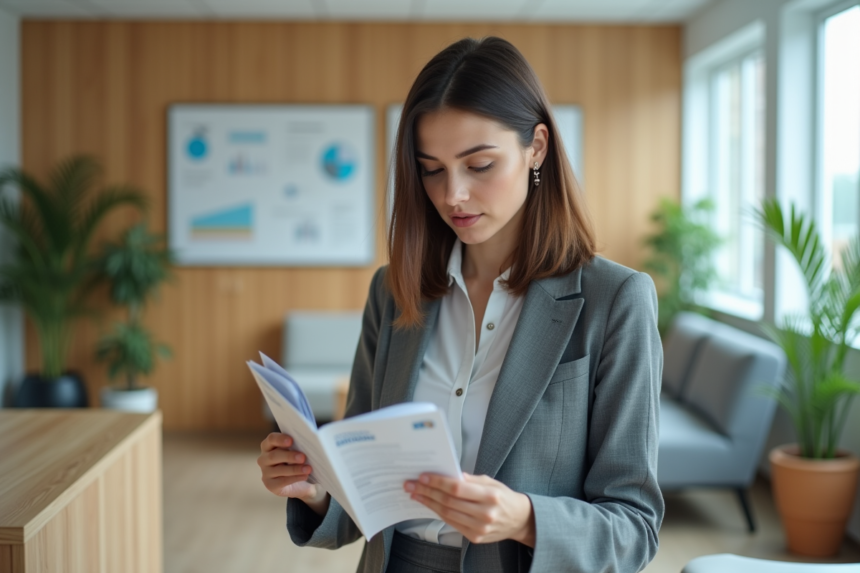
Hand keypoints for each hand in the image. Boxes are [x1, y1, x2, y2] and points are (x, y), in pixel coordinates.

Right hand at [257, 432, 321, 502]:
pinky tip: (304, 476)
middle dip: (289, 456)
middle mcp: (264, 458)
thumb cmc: (296, 462)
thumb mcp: (296, 452)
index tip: (291, 440)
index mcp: (269, 446)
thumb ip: (297, 447)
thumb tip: (308, 444)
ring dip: (295, 469)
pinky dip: (295, 478)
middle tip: (303, 457)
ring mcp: (266, 472)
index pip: (271, 439)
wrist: (300, 482)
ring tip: (308, 469)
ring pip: (279, 469)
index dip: (280, 439)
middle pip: (274, 455)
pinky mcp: (270, 485)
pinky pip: (282, 481)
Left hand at [403, 472, 535, 546]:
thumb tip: (448, 474)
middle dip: (427, 492)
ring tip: (416, 494)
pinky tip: (430, 505)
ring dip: (429, 503)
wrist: (519, 520)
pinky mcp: (475, 537)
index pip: (457, 488)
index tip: (423, 477)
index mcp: (490, 495)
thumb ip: (470, 479)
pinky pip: (452, 523)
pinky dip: (438, 513)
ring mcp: (480, 528)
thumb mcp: (491, 482)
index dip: (438, 482)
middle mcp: (485, 513)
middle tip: (412, 485)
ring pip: (447, 514)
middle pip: (449, 501)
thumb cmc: (504, 497)